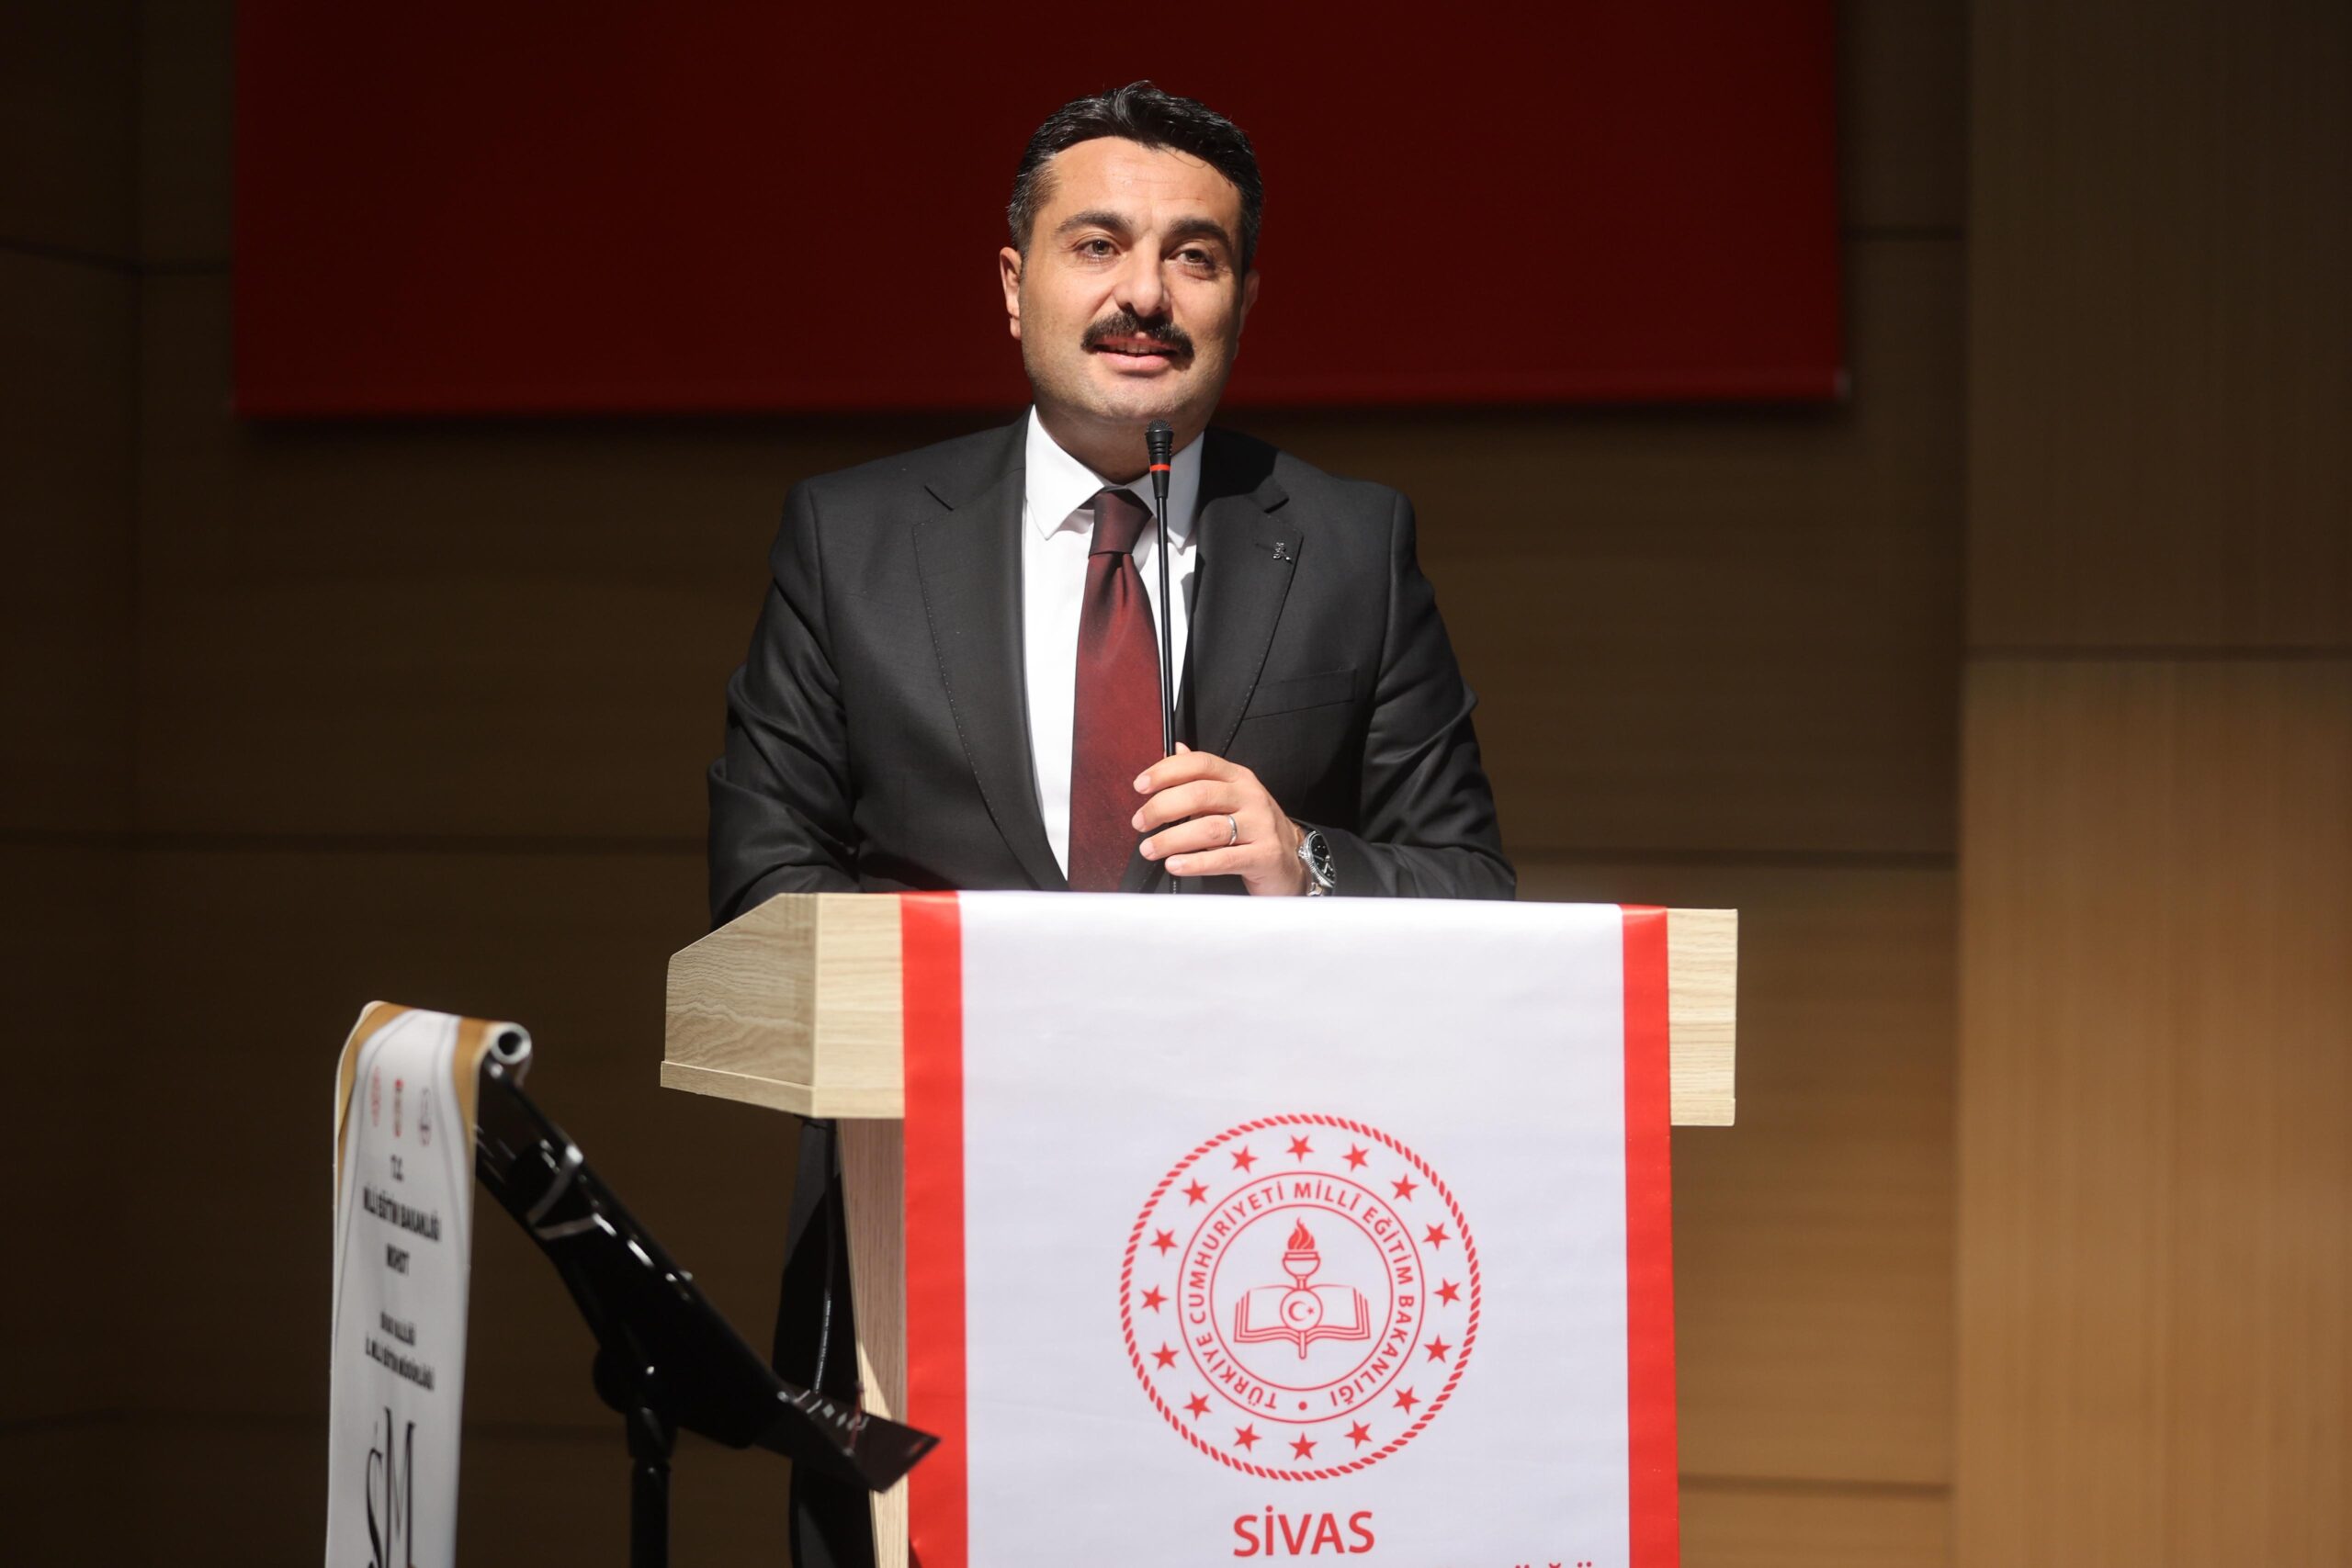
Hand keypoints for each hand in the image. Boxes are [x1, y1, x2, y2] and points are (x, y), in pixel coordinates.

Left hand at [1132, 745, 1308, 894]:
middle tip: (1140, 823)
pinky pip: (1224, 858)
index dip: (1166, 771)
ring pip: (1209, 828)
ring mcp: (1261, 826)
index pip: (1200, 763)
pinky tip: (1175, 865)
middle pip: (1200, 794)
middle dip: (1162, 808)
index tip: (1140, 786)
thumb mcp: (1231, 796)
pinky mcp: (1265, 855)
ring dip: (1172, 839)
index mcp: (1238, 778)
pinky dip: (1195, 863)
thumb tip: (1175, 749)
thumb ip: (1202, 776)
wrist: (1294, 859)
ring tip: (1150, 849)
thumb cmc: (1254, 828)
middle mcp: (1251, 797)